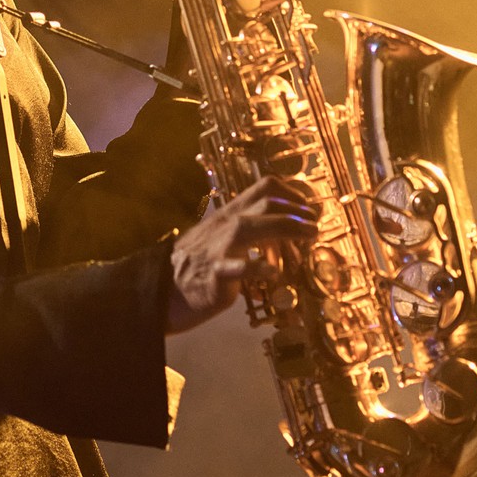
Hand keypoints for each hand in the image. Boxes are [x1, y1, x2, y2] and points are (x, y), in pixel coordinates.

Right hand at [166, 176, 320, 333]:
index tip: (309, 207)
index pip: (264, 187)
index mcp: (229, 214)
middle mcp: (225, 225)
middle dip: (298, 210)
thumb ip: (246, 230)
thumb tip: (281, 231)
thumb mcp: (220, 237)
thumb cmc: (196, 265)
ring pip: (252, 226)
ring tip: (309, 236)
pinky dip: (259, 268)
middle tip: (314, 224)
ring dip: (287, 228)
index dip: (293, 193)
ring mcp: (218, 248)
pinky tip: (273, 273)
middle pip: (265, 202)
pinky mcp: (214, 275)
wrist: (161, 288)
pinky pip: (238, 268)